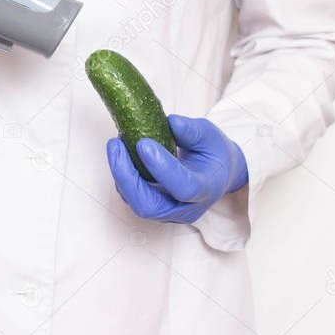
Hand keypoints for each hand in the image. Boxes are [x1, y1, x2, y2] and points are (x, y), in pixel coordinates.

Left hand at [107, 115, 248, 222]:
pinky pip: (133, 198)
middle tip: (116, 145)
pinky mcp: (155, 209)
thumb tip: (171, 122)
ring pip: (137, 204)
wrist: (217, 174)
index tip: (143, 143)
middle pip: (149, 207)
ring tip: (116, 145)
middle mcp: (187, 208)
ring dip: (121, 175)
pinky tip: (120, 154)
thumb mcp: (210, 135)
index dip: (162, 168)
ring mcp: (169, 212)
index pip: (184, 187)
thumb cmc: (214, 154)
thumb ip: (192, 130)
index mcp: (207, 189)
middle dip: (127, 178)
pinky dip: (123, 177)